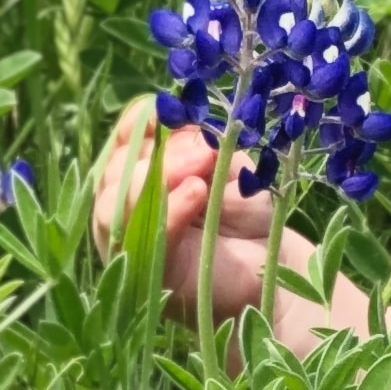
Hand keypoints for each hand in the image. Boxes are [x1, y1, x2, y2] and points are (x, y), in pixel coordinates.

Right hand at [88, 96, 274, 326]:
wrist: (276, 270)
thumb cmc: (249, 215)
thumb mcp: (230, 168)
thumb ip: (204, 147)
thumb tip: (189, 129)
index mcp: (143, 171)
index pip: (125, 137)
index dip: (142, 122)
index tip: (175, 115)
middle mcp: (127, 205)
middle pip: (117, 169)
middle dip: (160, 154)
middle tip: (204, 153)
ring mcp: (131, 241)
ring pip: (114, 204)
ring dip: (157, 180)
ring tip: (200, 175)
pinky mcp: (148, 274)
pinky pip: (143, 239)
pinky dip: (168, 210)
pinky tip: (195, 193)